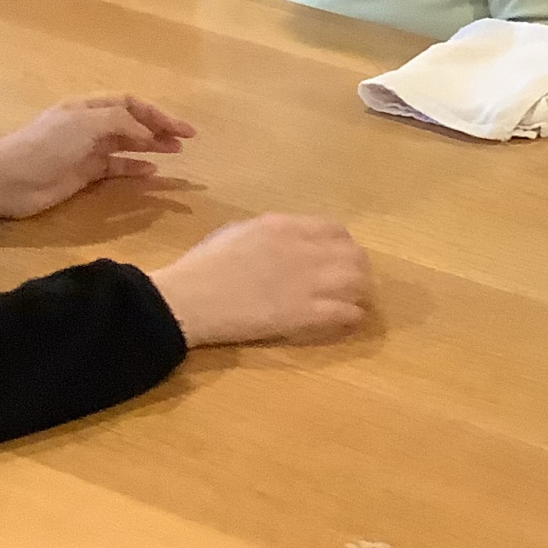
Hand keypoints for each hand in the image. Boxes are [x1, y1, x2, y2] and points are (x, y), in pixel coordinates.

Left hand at [0, 97, 194, 219]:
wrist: (10, 179)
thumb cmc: (47, 145)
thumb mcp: (87, 123)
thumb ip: (122, 123)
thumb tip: (149, 134)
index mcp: (87, 106)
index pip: (129, 103)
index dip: (157, 114)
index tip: (182, 129)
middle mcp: (88, 125)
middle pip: (131, 122)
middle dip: (159, 128)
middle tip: (187, 140)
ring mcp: (86, 149)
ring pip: (126, 145)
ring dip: (151, 146)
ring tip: (175, 152)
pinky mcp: (83, 173)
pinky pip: (115, 167)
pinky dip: (134, 168)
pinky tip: (151, 172)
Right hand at [147, 214, 372, 346]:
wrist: (188, 299)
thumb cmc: (201, 267)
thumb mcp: (237, 233)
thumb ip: (270, 234)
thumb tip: (287, 241)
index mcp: (284, 226)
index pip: (335, 230)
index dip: (341, 246)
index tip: (335, 260)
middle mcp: (303, 248)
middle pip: (354, 255)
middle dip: (355, 270)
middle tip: (347, 286)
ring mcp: (308, 281)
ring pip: (358, 282)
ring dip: (357, 293)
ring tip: (348, 304)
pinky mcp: (306, 313)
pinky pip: (349, 312)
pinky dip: (351, 317)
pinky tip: (342, 322)